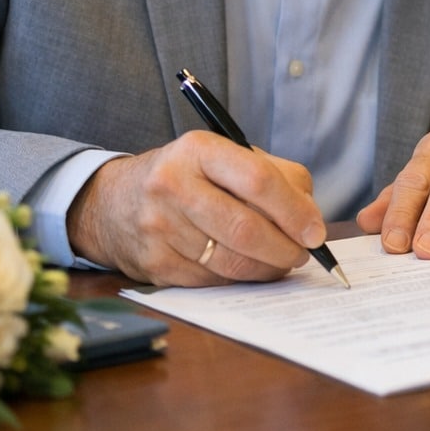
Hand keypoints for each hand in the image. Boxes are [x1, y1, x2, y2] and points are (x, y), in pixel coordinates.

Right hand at [68, 130, 324, 286]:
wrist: (113, 202)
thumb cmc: (189, 176)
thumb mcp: (225, 157)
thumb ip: (275, 176)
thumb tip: (311, 218)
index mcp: (198, 149)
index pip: (257, 180)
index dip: (294, 211)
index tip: (316, 231)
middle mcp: (172, 185)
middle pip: (245, 228)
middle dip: (285, 248)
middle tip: (304, 253)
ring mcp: (158, 227)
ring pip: (231, 261)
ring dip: (267, 267)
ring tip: (281, 261)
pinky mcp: (154, 264)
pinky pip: (212, 280)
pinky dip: (240, 279)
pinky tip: (248, 268)